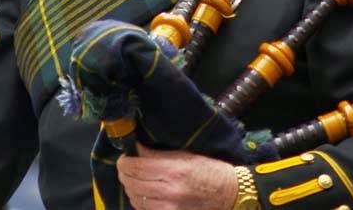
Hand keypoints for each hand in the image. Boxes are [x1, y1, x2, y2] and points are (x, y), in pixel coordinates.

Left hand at [117, 144, 237, 209]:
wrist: (227, 194)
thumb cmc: (208, 171)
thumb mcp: (185, 155)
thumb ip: (158, 154)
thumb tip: (137, 149)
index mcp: (173, 171)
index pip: (136, 167)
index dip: (125, 161)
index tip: (125, 157)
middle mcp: (169, 191)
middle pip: (131, 182)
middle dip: (125, 173)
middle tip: (126, 166)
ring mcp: (168, 207)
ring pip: (134, 197)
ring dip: (130, 187)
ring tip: (134, 179)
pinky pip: (144, 209)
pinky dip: (138, 200)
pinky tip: (142, 193)